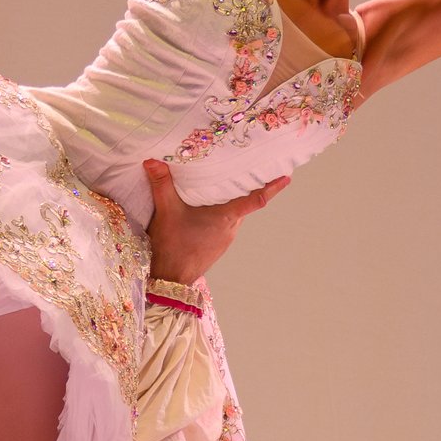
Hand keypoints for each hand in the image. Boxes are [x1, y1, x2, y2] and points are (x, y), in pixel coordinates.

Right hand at [143, 159, 289, 287]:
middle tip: (250, 168)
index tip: (287, 177)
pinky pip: (225, 223)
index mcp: (226, 216)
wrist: (171, 279)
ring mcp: (225, 238)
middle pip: (245, 203)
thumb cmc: (173, 247)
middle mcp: (231, 227)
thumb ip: (161, 185)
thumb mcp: (166, 211)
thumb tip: (153, 161)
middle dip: (248, 187)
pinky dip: (222, 212)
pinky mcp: (217, 245)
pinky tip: (207, 207)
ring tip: (226, 183)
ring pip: (234, 214)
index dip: (272, 187)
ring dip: (232, 200)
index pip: (256, 199)